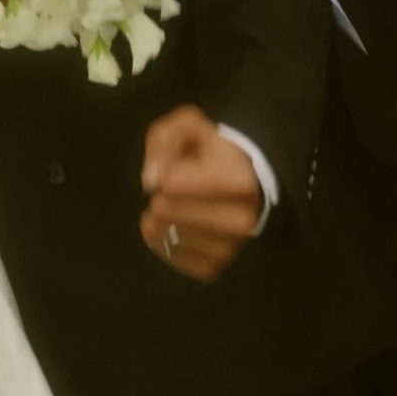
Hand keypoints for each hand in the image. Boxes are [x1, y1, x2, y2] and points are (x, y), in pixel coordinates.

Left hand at [139, 105, 262, 280]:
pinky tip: (171, 229)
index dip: (164, 172)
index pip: (172, 183)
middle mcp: (240, 220)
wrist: (245, 183)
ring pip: (167, 236)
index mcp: (239, 181)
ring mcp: (229, 248)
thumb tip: (151, 180)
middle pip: (166, 211)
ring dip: (158, 222)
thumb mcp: (190, 127)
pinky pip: (173, 258)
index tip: (177, 168)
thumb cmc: (213, 153)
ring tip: (169, 209)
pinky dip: (164, 244)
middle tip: (171, 192)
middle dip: (160, 198)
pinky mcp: (215, 268)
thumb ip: (165, 140)